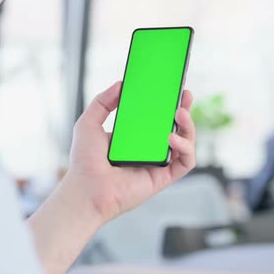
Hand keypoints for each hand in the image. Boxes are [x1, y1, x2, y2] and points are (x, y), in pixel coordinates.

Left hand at [66, 81, 196, 222]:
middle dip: (184, 109)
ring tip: (180, 113)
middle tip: (185, 94)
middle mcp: (148, 149)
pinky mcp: (163, 177)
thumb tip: (121, 84)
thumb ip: (103, 101)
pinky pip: (185, 162)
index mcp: (133, 136)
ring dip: (188, 126)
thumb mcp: (89, 122)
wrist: (86, 189)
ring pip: (185, 142)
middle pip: (174, 127)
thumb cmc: (84, 161)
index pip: (155, 116)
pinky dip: (185, 148)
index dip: (166, 102)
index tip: (171, 86)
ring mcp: (158, 163)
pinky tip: (171, 138)